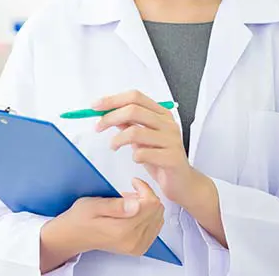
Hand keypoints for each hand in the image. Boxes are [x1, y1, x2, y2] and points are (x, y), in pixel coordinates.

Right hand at [50, 178, 164, 256]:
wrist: (74, 235)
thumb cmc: (81, 218)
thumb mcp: (93, 204)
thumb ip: (115, 204)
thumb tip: (136, 204)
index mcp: (123, 230)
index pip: (151, 204)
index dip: (144, 188)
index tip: (133, 183)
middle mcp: (133, 241)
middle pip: (157, 211)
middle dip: (146, 196)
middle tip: (130, 192)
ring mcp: (137, 246)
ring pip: (159, 218)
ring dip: (148, 206)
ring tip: (130, 202)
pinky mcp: (139, 248)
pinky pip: (155, 228)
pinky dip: (148, 216)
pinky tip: (134, 212)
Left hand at [94, 90, 202, 206]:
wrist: (183, 182)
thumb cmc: (160, 158)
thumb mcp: (142, 137)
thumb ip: (129, 123)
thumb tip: (107, 112)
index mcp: (161, 114)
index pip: (135, 97)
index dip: (113, 100)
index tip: (95, 106)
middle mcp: (168, 124)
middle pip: (134, 110)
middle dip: (110, 117)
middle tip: (98, 127)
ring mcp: (172, 140)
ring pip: (135, 132)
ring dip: (118, 139)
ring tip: (113, 146)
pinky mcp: (172, 158)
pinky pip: (143, 154)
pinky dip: (133, 156)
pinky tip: (135, 159)